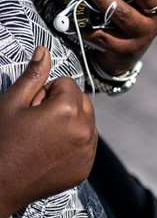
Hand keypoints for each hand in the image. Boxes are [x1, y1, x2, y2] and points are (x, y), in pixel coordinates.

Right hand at [0, 46, 95, 217]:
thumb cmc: (2, 142)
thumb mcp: (12, 103)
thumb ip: (33, 76)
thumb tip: (44, 50)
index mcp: (68, 110)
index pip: (67, 84)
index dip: (46, 92)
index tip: (31, 107)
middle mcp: (85, 130)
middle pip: (81, 101)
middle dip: (62, 105)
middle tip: (35, 121)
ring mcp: (88, 151)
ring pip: (86, 122)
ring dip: (69, 123)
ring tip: (41, 136)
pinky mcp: (85, 167)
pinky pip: (86, 145)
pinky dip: (73, 143)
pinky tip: (48, 151)